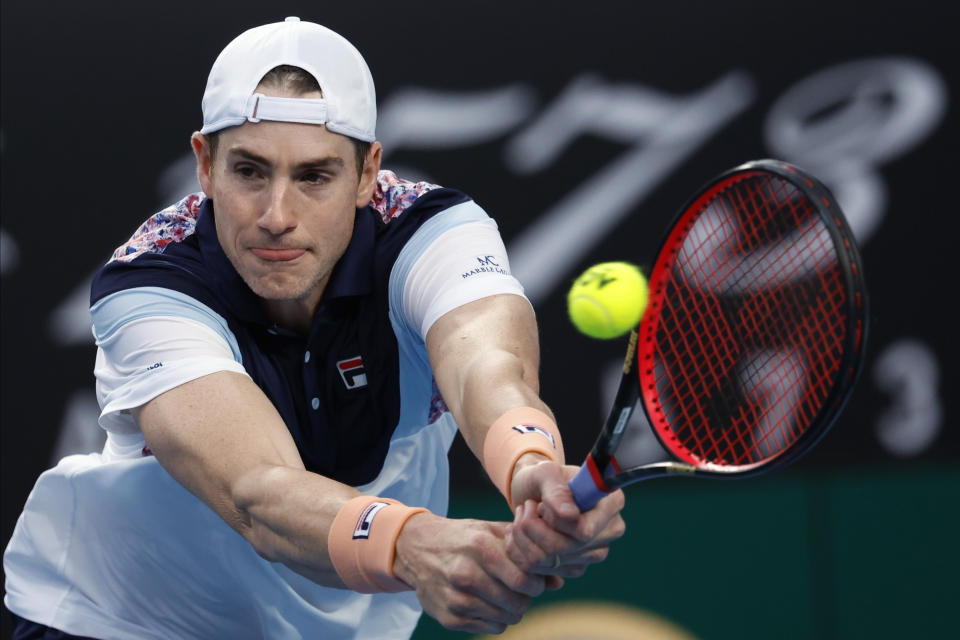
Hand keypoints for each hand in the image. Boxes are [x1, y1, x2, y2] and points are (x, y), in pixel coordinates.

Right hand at [393, 512, 545, 633]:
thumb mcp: (493, 532)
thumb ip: (526, 550)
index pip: (524, 578)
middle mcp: (465, 572)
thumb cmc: (465, 538)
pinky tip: (489, 603)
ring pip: (505, 618)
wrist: (417, 548)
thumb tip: (558, 579)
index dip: (536, 583)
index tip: (534, 581)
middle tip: (522, 591)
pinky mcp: (448, 617)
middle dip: (526, 599)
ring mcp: (455, 597)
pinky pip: (490, 627)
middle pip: (517, 602)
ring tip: (505, 596)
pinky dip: (496, 619)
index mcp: (480, 547)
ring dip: (513, 610)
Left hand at [506, 457, 625, 582]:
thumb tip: (570, 515)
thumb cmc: (542, 479)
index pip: (583, 530)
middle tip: (525, 509)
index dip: (554, 521)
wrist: (533, 493)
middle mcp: (611, 530)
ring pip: (550, 560)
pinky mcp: (577, 567)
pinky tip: (523, 534)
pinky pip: (542, 570)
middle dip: (533, 529)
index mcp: (611, 503)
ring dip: (525, 538)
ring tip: (522, 518)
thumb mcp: (544, 473)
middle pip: (565, 549)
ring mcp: (596, 552)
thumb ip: (556, 490)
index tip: (541, 504)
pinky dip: (523, 552)